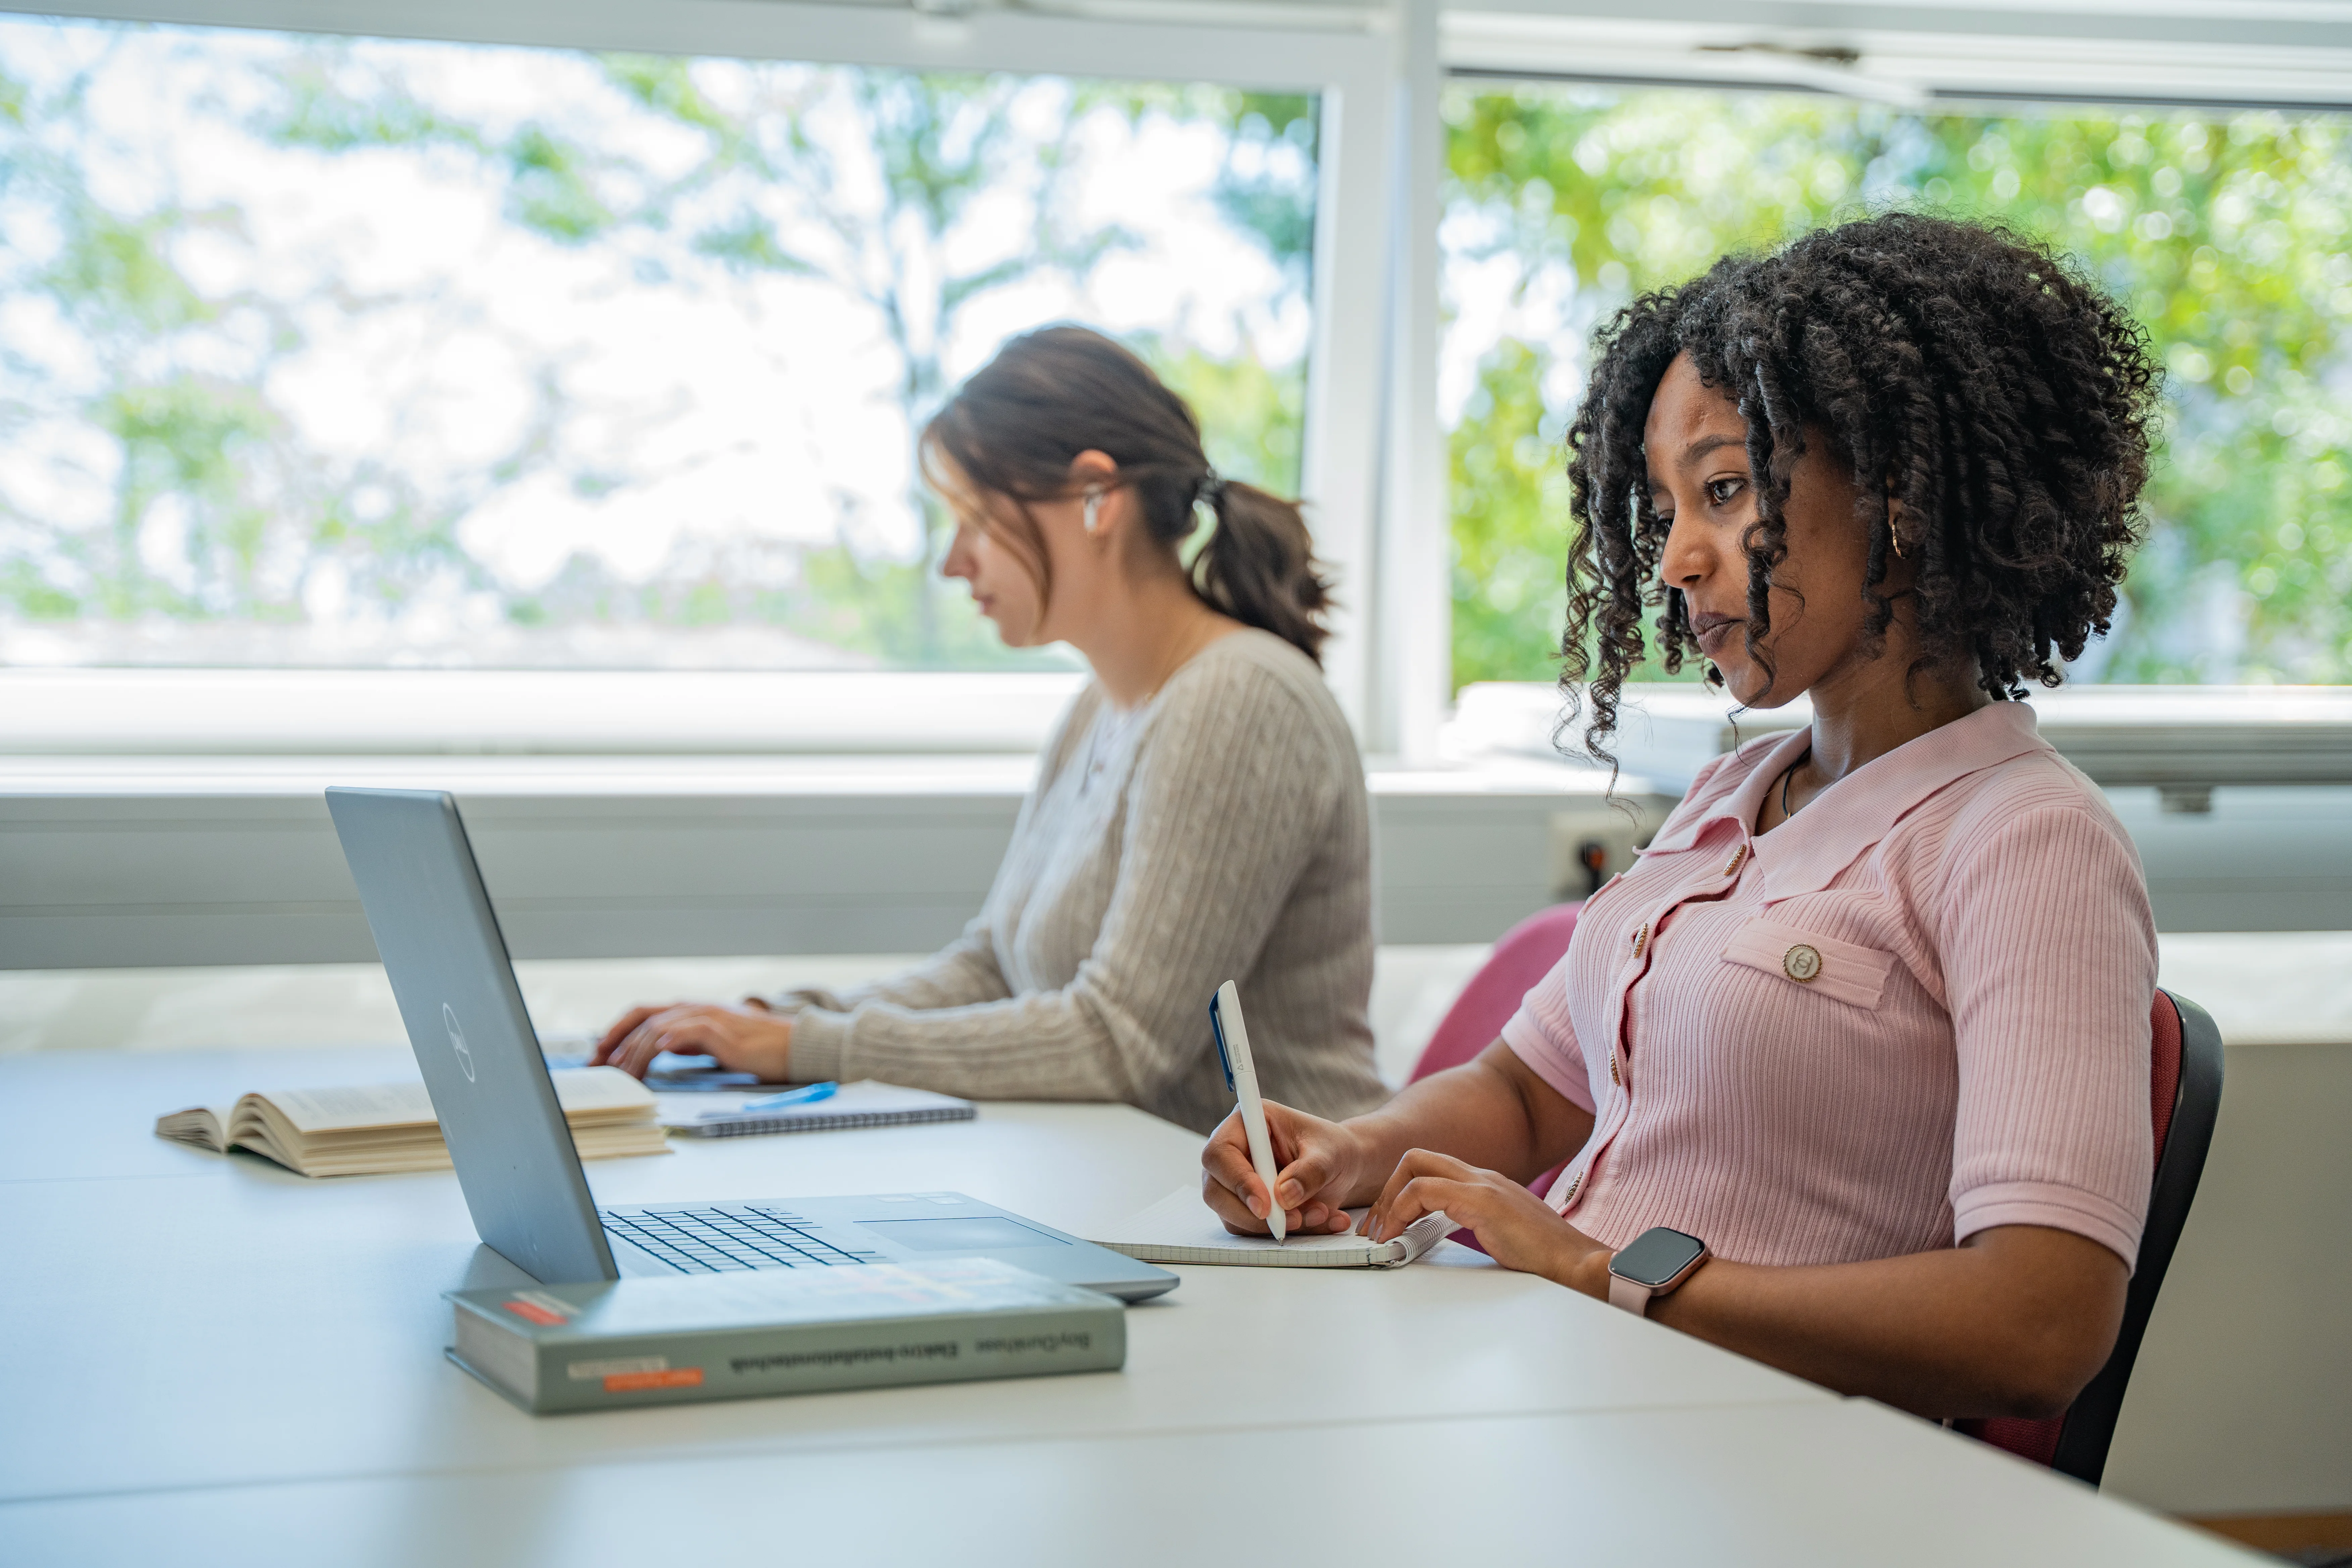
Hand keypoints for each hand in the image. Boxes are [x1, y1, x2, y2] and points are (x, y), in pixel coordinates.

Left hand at [590, 999, 792, 1082]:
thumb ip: (690, 1040)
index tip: (599, 1054)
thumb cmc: (759, 1048)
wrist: (793, 1046)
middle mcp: (696, 1009)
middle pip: (644, 1020)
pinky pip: (686, 1032)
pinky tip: (656, 1054)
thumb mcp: (715, 1043)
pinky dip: (667, 1041)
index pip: (644, 1014)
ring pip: (658, 1027)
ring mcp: (708, 1017)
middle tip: (599, 1065)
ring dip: (635, 1051)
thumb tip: (663, 1047)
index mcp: (693, 1011)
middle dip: (616, 1043)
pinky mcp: (721, 1031)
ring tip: (623, 1073)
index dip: (618, 1031)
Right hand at [1201, 1100, 1366, 1236]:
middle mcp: (1233, 1152)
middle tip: (1292, 1221)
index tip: (1266, 1206)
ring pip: (1231, 1216)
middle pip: (1214, 1190)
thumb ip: (1309, 1172)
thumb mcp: (1329, 1154)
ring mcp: (1235, 1182)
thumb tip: (1283, 1197)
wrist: (1344, 1167)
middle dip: (1252, 1214)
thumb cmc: (1332, 1149)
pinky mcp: (1245, 1207)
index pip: (1220, 1153)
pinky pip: (1251, 1230)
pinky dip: (1284, 1232)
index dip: (1237, 1181)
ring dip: (1274, 1225)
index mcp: (1247, 1123)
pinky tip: (1319, 1219)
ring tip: (1321, 1213)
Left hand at [1362, 1150, 1611, 1293]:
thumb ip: (1473, 1226)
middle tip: (1375, 1227)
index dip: (1401, 1191)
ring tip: (1380, 1234)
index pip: (1431, 1167)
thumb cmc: (1544, 1257)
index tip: (1387, 1224)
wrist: (1577, 1264)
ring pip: (1415, 1167)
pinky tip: (1397, 1238)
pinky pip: (1424, 1190)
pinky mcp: (1481, 1200)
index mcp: (1485, 1183)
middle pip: (1417, 1158)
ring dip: (1389, 1201)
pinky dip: (1401, 1211)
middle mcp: (1481, 1176)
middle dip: (1387, 1189)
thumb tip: (1435, 1239)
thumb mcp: (1500, 1234)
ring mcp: (1481, 1184)